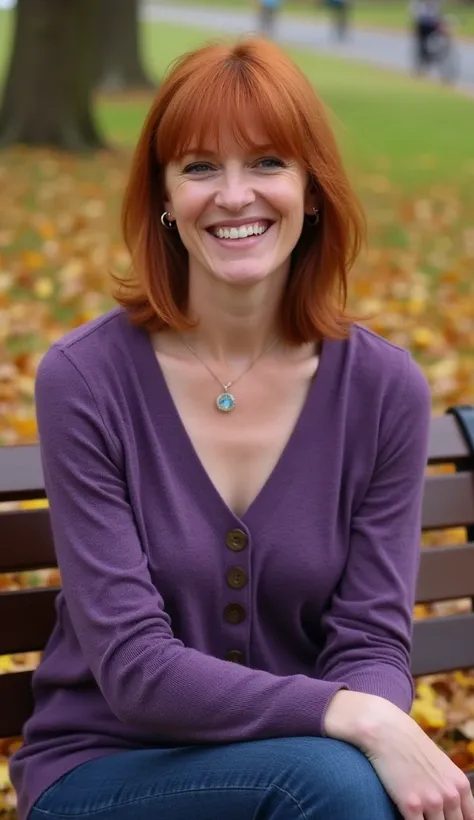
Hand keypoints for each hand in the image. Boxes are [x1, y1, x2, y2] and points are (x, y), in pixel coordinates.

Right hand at [324, 690, 473, 819]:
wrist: (386, 730)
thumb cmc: (410, 745)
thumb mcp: (439, 764)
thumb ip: (448, 786)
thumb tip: (450, 807)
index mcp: (460, 784)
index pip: (469, 818)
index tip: (445, 818)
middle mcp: (450, 794)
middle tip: (429, 816)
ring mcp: (431, 801)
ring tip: (416, 815)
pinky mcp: (411, 805)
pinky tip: (405, 816)